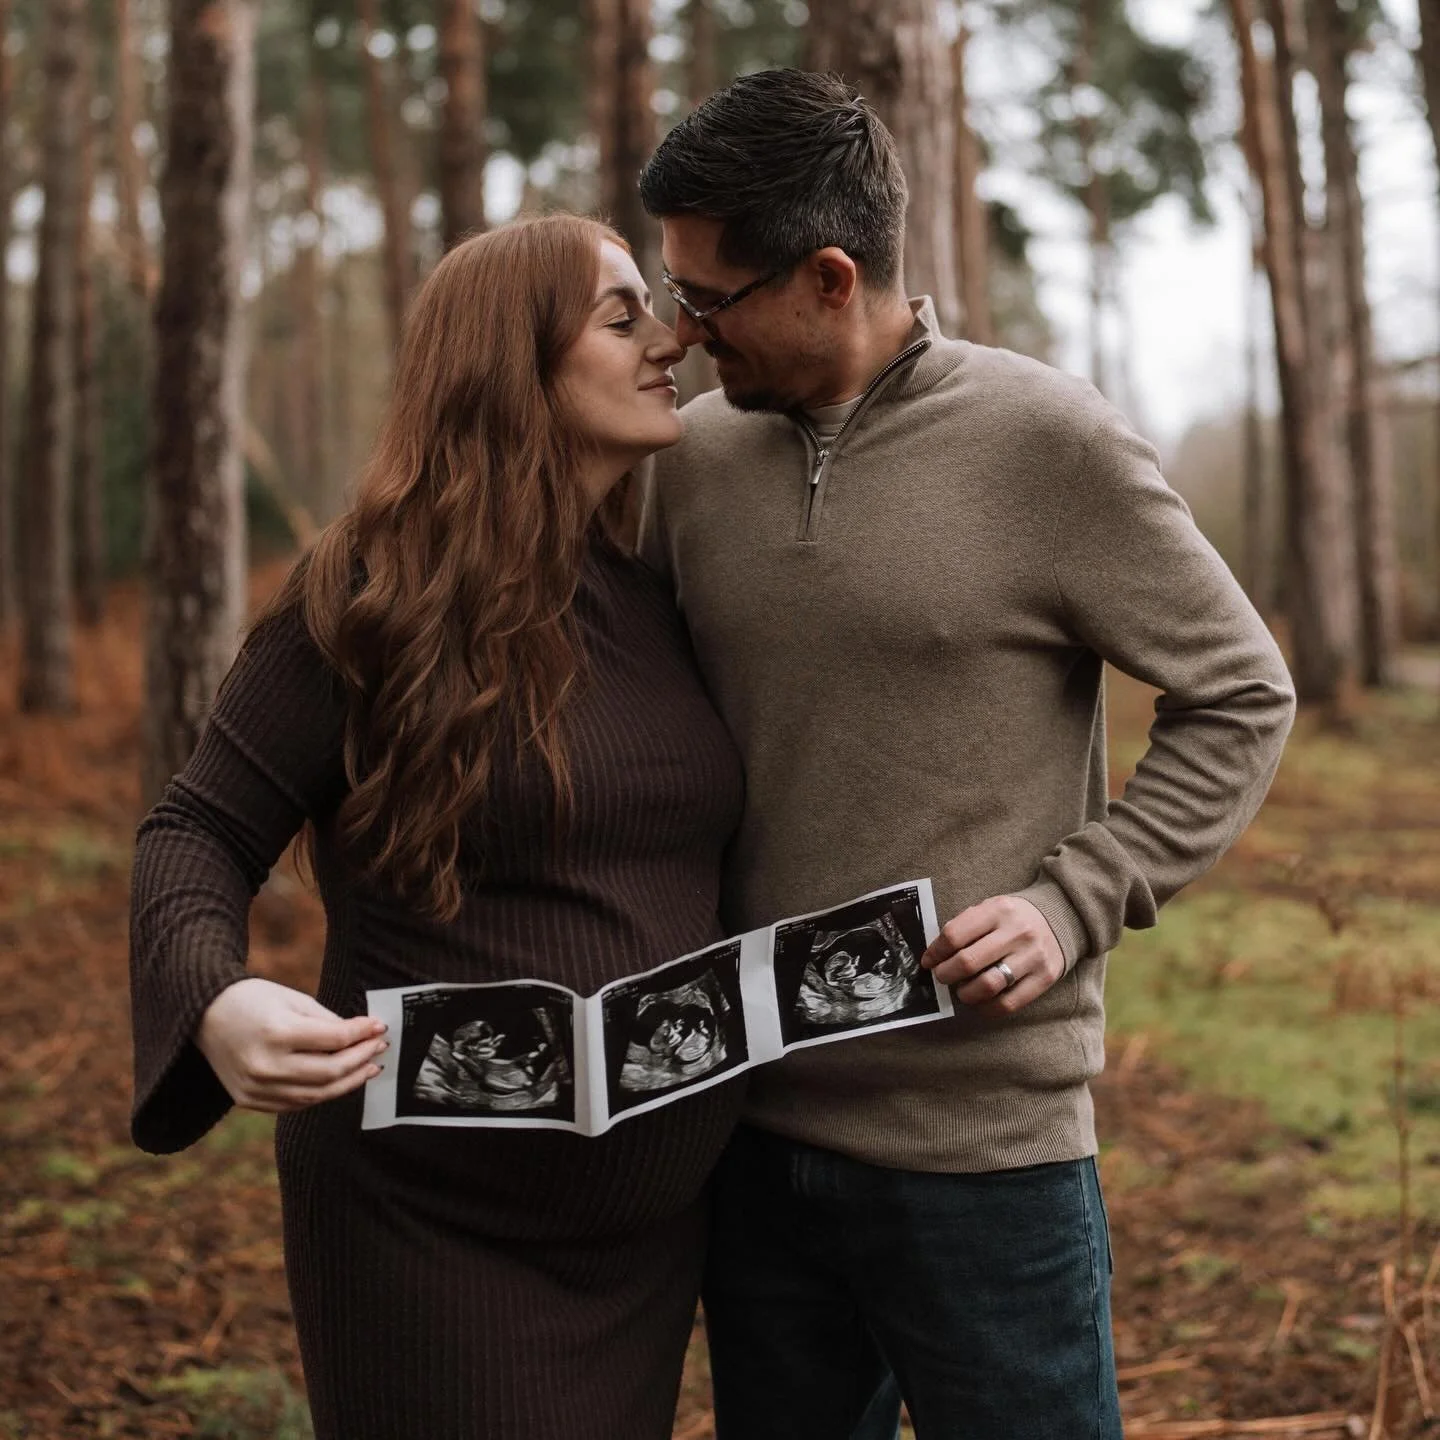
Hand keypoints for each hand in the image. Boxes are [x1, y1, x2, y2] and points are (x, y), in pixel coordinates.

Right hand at [196, 977, 387, 1112]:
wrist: (203, 1016)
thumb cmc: (252, 1000)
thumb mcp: (293, 999)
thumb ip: (328, 1021)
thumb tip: (362, 1035)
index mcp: (277, 1034)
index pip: (334, 1041)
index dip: (362, 1034)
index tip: (380, 1026)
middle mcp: (266, 1066)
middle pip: (330, 1072)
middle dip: (361, 1058)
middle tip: (380, 1046)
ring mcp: (256, 1088)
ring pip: (316, 1094)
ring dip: (349, 1082)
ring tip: (369, 1067)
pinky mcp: (250, 1100)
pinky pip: (296, 1103)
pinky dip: (322, 1093)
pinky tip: (340, 1081)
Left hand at [921, 896, 1064, 1015]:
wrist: (1062, 917)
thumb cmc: (1014, 917)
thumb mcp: (990, 908)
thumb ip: (965, 926)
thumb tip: (935, 955)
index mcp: (998, 910)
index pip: (954, 935)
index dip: (935, 952)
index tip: (928, 961)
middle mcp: (1017, 932)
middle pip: (968, 962)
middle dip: (945, 974)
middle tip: (941, 977)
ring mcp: (1032, 956)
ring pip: (987, 985)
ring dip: (965, 994)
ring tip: (962, 991)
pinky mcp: (1043, 978)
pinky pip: (1008, 1004)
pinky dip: (987, 1008)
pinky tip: (980, 1002)